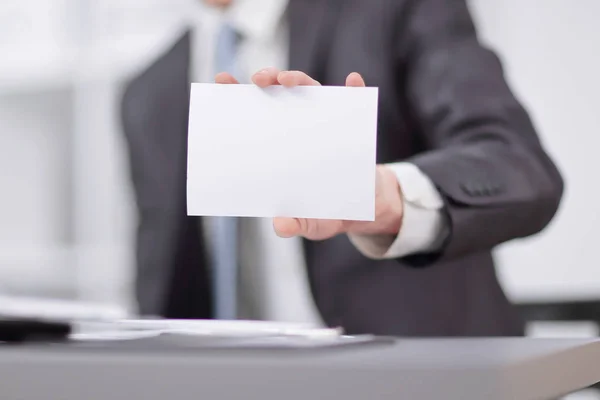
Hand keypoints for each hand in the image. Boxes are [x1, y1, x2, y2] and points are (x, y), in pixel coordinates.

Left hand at [215, 68, 403, 239]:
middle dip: (267, 78)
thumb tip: (281, 226)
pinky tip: (353, 81)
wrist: (363, 209)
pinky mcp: (356, 125)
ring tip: (288, 80)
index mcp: (283, 143)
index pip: (257, 112)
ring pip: (312, 90)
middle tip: (258, 81)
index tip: (222, 80)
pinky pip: (357, 101)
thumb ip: (297, 224)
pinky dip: (356, 89)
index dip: (238, 94)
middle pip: (282, 92)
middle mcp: (303, 125)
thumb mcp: (311, 223)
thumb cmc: (327, 211)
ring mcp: (329, 122)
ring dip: (299, 79)